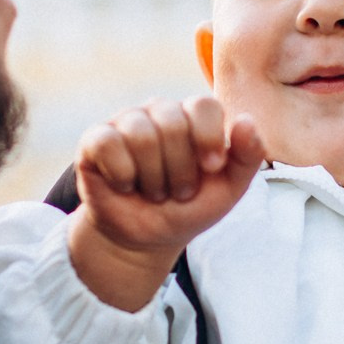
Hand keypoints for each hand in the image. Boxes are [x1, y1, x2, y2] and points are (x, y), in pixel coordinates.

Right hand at [69, 97, 264, 311]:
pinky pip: (108, 143)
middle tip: (178, 190)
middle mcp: (160, 111)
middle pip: (173, 123)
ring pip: (141, 134)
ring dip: (152, 177)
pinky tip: (125, 186)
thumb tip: (248, 122)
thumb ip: (247, 157)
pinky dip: (121, 174)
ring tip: (154, 191)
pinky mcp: (95, 139)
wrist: (145, 238)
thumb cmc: (189, 207)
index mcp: (194, 117)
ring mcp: (126, 122)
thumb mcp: (228, 190)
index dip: (208, 138)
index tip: (211, 169)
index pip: (204, 105)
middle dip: (180, 170)